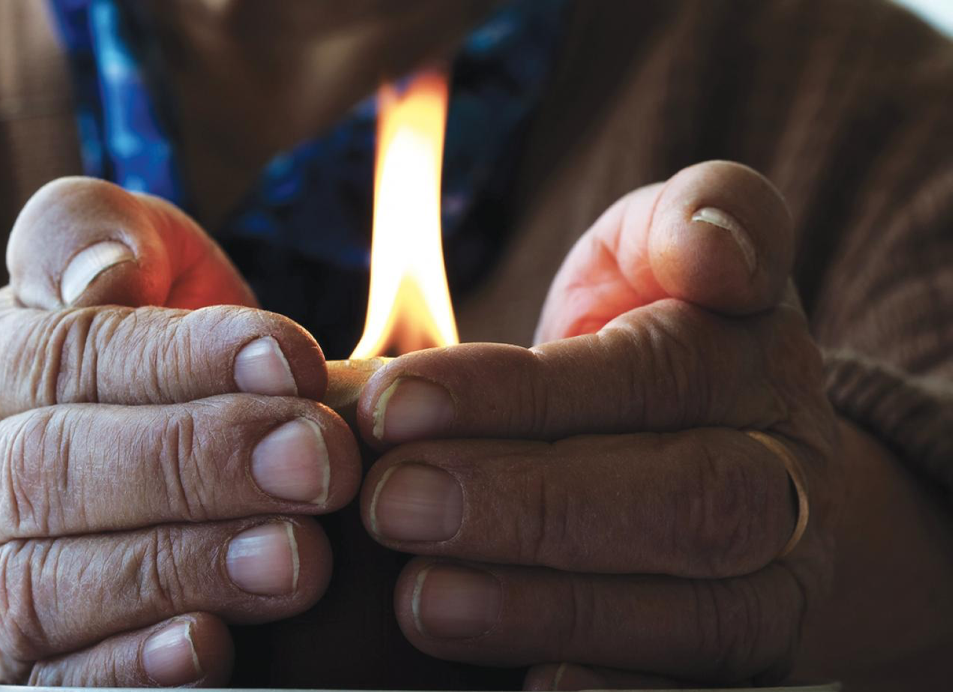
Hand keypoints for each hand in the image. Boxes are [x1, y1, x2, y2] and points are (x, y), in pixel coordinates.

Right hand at [0, 178, 360, 685]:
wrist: (86, 483)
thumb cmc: (134, 355)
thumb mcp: (125, 265)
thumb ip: (97, 235)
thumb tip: (99, 276)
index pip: (72, 350)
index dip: (182, 357)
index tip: (293, 361)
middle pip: (54, 466)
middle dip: (195, 462)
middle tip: (319, 462)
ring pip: (49, 582)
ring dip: (179, 569)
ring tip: (296, 559)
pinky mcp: (16, 663)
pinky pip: (52, 681)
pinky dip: (130, 668)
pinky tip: (213, 649)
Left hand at [354, 162, 837, 685]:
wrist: (709, 440)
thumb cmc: (642, 339)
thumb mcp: (649, 255)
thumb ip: (676, 224)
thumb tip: (713, 249)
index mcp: (758, 348)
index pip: (658, 366)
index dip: (530, 389)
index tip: (400, 400)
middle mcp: (792, 464)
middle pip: (692, 493)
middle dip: (533, 503)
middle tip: (394, 501)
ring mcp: (786, 572)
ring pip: (703, 607)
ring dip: (555, 605)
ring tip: (424, 597)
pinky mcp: (759, 657)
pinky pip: (715, 690)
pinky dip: (627, 688)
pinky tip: (535, 684)